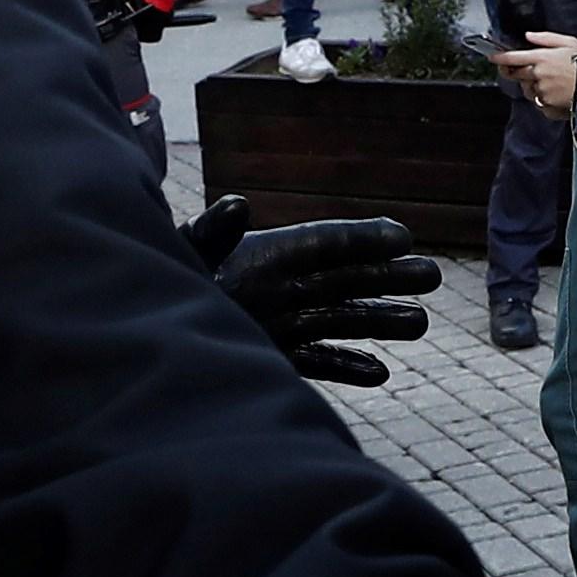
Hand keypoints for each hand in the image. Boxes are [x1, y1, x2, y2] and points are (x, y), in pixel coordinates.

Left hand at [186, 198, 440, 389]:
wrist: (144, 329)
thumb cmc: (161, 282)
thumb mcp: (185, 253)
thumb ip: (211, 233)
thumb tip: (235, 204)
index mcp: (265, 253)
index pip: (325, 242)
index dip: (362, 238)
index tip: (403, 236)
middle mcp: (280, 286)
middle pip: (345, 278)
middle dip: (388, 277)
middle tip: (433, 276)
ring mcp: (279, 322)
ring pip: (340, 319)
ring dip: (380, 322)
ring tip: (421, 323)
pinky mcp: (272, 355)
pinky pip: (317, 361)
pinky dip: (346, 366)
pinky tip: (381, 372)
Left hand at [497, 31, 576, 113]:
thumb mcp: (568, 42)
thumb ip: (545, 38)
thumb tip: (528, 36)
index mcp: (541, 57)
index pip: (512, 58)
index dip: (500, 58)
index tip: (493, 57)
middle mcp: (538, 74)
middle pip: (516, 75)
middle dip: (519, 73)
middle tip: (534, 71)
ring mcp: (542, 91)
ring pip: (529, 90)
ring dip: (535, 87)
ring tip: (555, 82)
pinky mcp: (547, 105)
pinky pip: (540, 103)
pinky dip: (546, 100)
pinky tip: (559, 94)